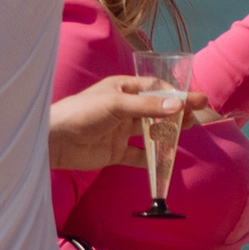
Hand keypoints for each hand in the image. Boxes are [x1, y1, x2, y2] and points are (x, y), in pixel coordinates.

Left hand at [49, 74, 195, 170]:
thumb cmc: (81, 114)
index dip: (175, 94)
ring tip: (184, 133)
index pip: (154, 88)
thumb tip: (180, 106)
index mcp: (122, 90)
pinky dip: (153, 159)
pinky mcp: (115, 152)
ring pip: (150, 132)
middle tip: (195, 118)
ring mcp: (120, 131)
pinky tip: (166, 161)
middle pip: (156, 110)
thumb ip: (148, 107)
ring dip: (168, 133)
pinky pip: (139, 156)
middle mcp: (123, 108)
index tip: (193, 101)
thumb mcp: (116, 105)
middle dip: (176, 113)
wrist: (53, 141)